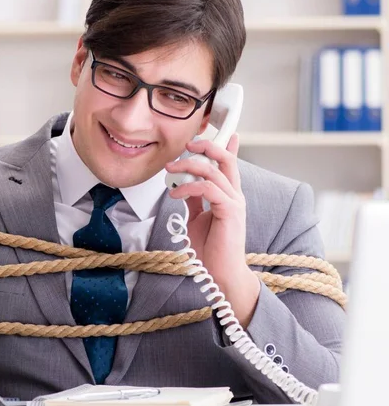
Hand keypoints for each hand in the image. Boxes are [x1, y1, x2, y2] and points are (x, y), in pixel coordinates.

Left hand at [165, 135, 259, 326]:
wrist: (220, 273)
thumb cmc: (211, 249)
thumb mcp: (197, 218)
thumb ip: (194, 200)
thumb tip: (183, 185)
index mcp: (229, 195)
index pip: (230, 164)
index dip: (228, 146)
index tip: (226, 132)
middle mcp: (235, 195)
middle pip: (225, 160)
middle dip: (206, 146)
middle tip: (187, 144)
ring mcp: (235, 202)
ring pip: (214, 171)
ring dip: (188, 167)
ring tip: (170, 171)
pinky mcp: (231, 211)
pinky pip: (208, 189)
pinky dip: (188, 188)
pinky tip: (175, 194)